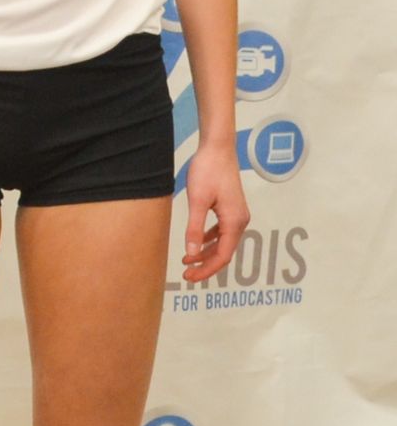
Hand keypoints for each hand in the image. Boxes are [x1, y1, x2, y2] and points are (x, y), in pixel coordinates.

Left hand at [182, 144, 249, 283]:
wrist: (218, 147)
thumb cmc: (207, 170)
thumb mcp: (197, 201)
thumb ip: (195, 229)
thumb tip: (191, 254)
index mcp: (234, 221)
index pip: (222, 256)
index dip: (206, 270)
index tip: (189, 277)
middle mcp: (240, 220)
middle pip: (224, 252)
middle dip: (205, 265)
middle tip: (186, 275)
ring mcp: (237, 214)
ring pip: (222, 243)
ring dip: (206, 253)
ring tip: (187, 261)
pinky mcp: (231, 208)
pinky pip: (222, 232)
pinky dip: (209, 240)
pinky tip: (196, 243)